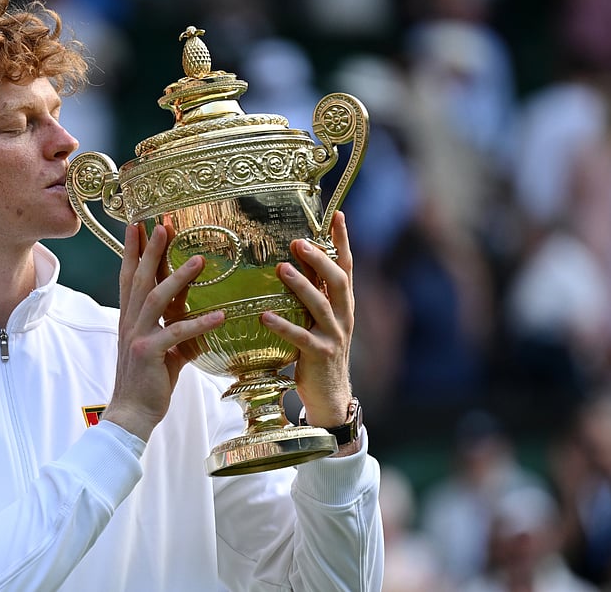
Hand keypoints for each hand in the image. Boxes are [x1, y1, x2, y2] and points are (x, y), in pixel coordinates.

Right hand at [103, 224, 225, 441]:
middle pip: (140, 278)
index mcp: (131, 318)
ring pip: (156, 298)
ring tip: (199, 259)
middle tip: (163, 225)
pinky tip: (220, 315)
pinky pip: (177, 333)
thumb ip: (178, 332)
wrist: (131, 414)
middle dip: (150, 250)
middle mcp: (130, 322)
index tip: (138, 225)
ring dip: (178, 277)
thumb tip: (198, 322)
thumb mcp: (163, 350)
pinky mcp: (149, 353)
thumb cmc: (147, 382)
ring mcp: (137, 336)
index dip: (132, 250)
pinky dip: (199, 323)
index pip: (130, 277)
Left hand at [262, 211, 354, 428]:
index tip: (337, 214)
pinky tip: (264, 316)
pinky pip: (300, 338)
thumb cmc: (317, 353)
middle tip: (298, 241)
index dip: (342, 241)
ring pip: (321, 305)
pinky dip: (283, 326)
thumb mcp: (317, 320)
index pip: (346, 266)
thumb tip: (290, 263)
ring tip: (281, 268)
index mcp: (343, 305)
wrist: (330, 397)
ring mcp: (334, 337)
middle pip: (338, 280)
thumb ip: (310, 295)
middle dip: (320, 258)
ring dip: (301, 285)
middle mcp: (344, 317)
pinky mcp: (319, 356)